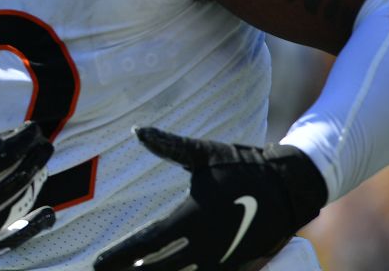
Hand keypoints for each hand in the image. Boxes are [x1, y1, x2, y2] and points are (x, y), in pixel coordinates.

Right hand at [0, 85, 55, 270]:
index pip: (2, 155)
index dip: (21, 140)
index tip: (35, 127)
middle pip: (16, 178)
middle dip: (34, 157)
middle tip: (46, 143)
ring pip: (17, 204)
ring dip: (34, 181)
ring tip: (44, 164)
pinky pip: (14, 238)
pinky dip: (33, 226)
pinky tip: (49, 213)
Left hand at [94, 127, 326, 270]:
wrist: (292, 186)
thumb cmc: (243, 166)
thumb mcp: (205, 154)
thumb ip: (169, 145)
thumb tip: (137, 131)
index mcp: (192, 218)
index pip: (146, 244)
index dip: (119, 256)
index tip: (96, 264)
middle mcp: (205, 246)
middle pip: (158, 269)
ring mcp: (223, 261)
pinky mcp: (237, 266)